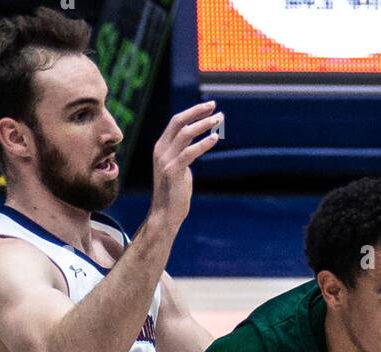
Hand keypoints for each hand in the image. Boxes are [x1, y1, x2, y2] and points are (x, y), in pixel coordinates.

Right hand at [150, 102, 222, 231]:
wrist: (165, 215)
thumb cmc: (174, 193)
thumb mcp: (178, 168)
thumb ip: (184, 153)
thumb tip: (197, 143)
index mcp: (161, 147)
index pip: (176, 122)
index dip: (193, 112)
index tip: (209, 106)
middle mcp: (161, 151)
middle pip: (179, 122)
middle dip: (197, 112)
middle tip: (215, 107)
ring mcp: (165, 161)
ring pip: (185, 134)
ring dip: (204, 125)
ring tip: (219, 120)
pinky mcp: (172, 172)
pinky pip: (190, 152)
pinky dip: (203, 144)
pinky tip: (214, 138)